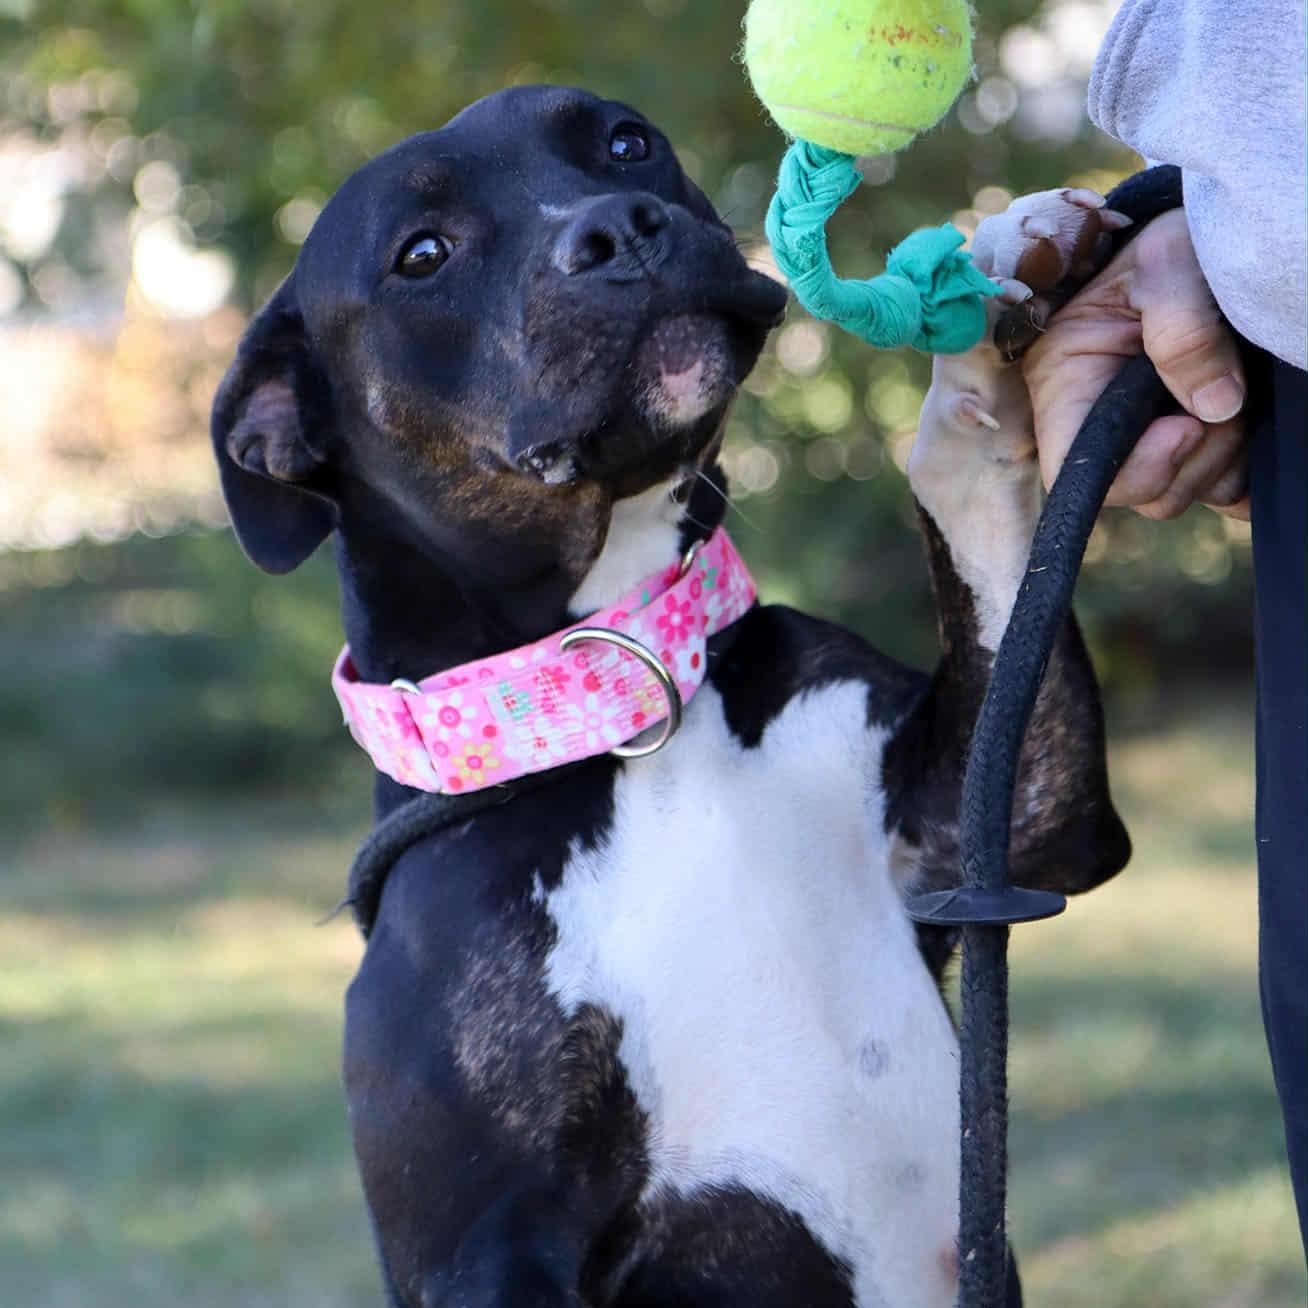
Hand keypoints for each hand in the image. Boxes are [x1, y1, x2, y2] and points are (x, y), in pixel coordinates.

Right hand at [1022, 209, 1248, 519]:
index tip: (1185, 426)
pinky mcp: (1185, 445)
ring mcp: (1142, 439)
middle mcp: (1096, 423)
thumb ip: (1183, 331)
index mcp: (1066, 385)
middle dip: (1194, 459)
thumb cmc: (1168, 244)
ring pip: (1182, 493)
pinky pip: (1216, 489)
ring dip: (1221, 457)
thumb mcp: (1168, 263)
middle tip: (1225, 401)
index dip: (1134, 468)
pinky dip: (1240, 466)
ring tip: (1237, 395)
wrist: (1198, 235)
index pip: (1073, 470)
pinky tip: (1248, 422)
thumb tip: (1217, 408)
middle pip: (1141, 493)